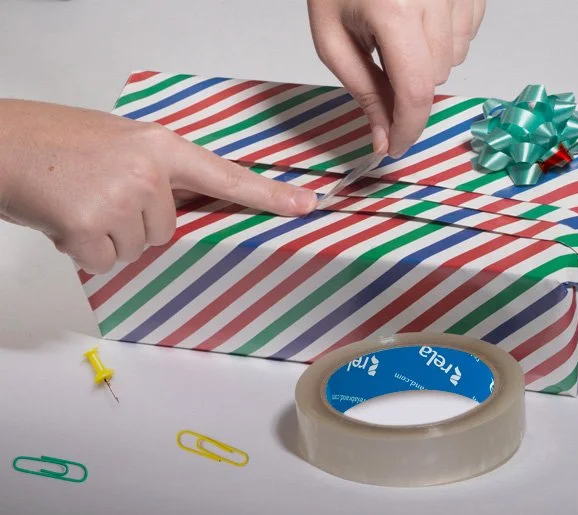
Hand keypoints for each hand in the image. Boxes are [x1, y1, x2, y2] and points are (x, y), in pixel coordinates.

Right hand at [0, 100, 316, 273]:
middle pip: (169, 229)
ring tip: (79, 204)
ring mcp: (124, 199)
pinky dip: (83, 250)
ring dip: (108, 237)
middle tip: (98, 196)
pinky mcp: (96, 228)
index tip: (305, 206)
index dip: (268, 195)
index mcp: (161, 146)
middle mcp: (150, 171)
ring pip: (139, 247)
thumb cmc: (54, 143)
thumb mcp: (121, 145)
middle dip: (136, 224)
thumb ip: (159, 174)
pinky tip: (65, 219)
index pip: (226, 176)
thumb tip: (178, 212)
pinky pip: (107, 260)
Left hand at [307, 0, 485, 157]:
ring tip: (397, 36)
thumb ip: (362, 91)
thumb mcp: (333, 39)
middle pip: (435, 79)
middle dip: (408, 89)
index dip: (408, 128)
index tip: (396, 146)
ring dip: (427, 64)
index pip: (414, 91)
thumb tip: (383, 138)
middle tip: (381, 69)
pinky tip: (419, 23)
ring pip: (454, 61)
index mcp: (394, 11)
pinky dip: (445, 41)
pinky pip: (467, 35)